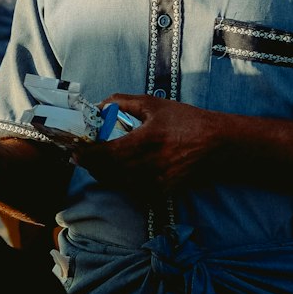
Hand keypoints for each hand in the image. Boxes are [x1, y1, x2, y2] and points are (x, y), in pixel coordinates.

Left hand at [72, 95, 223, 194]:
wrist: (217, 144)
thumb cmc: (186, 120)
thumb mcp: (155, 104)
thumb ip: (123, 102)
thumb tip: (99, 105)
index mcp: (148, 139)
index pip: (108, 153)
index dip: (88, 155)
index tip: (75, 150)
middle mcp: (152, 164)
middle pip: (110, 171)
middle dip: (91, 165)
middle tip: (80, 157)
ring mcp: (157, 181)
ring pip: (119, 183)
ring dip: (103, 175)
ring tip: (95, 164)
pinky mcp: (163, 191)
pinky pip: (133, 190)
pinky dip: (120, 182)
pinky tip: (116, 173)